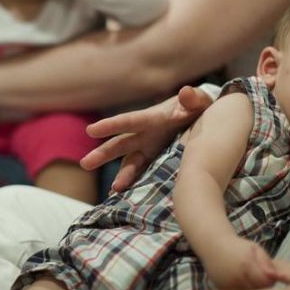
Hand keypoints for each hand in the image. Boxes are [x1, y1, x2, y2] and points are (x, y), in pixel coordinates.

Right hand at [80, 85, 211, 192]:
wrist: (203, 121)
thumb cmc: (198, 107)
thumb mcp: (199, 101)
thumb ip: (193, 99)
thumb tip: (186, 92)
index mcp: (153, 119)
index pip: (130, 122)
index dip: (111, 125)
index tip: (91, 131)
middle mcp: (146, 136)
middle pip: (121, 145)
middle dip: (103, 154)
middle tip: (85, 164)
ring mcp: (150, 151)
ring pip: (130, 164)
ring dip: (122, 176)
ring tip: (114, 191)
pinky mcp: (156, 162)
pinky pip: (141, 175)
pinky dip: (132, 185)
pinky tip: (122, 198)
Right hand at [203, 237, 278, 289]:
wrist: (213, 245)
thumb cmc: (237, 246)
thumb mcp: (255, 248)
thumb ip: (267, 263)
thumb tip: (278, 277)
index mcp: (246, 265)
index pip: (267, 282)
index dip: (269, 278)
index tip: (266, 272)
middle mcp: (236, 277)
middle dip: (261, 285)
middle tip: (257, 274)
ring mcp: (228, 285)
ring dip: (252, 289)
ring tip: (248, 277)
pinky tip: (240, 281)